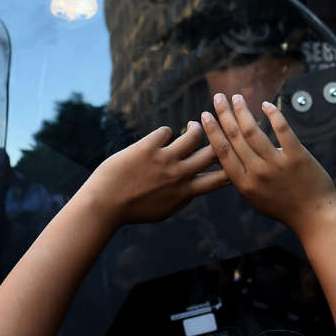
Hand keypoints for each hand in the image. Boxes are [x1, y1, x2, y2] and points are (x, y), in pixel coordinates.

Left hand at [81, 121, 229, 227]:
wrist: (104, 204)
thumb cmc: (133, 209)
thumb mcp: (164, 210)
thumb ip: (182, 198)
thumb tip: (194, 186)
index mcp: (185, 192)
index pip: (221, 178)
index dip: (231, 166)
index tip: (231, 158)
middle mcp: (179, 176)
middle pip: (215, 153)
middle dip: (219, 140)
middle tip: (215, 133)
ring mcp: (164, 161)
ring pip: (194, 135)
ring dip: (197, 127)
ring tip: (193, 125)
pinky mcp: (147, 148)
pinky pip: (166, 131)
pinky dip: (164, 133)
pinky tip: (158, 138)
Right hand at [201, 93, 335, 234]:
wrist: (314, 216)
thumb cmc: (283, 207)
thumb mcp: (254, 198)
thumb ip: (240, 178)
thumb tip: (226, 158)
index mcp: (244, 183)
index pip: (222, 152)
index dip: (212, 131)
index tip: (205, 116)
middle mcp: (257, 173)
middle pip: (235, 137)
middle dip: (224, 114)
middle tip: (218, 98)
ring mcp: (277, 164)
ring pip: (253, 131)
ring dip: (242, 111)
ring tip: (237, 97)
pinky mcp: (297, 156)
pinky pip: (282, 130)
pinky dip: (273, 115)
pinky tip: (266, 105)